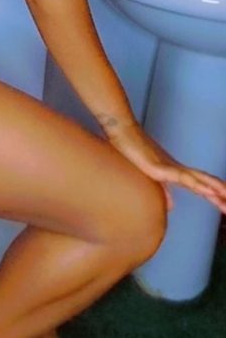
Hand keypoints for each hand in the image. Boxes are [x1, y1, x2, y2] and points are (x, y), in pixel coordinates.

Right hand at [106, 121, 225, 214]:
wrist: (122, 133)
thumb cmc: (132, 151)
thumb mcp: (149, 176)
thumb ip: (162, 190)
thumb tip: (173, 205)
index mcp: (176, 173)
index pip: (201, 186)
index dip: (215, 196)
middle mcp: (178, 169)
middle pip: (205, 183)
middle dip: (221, 195)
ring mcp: (170, 167)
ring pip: (199, 180)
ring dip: (216, 189)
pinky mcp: (161, 167)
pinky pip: (183, 178)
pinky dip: (198, 184)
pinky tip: (209, 191)